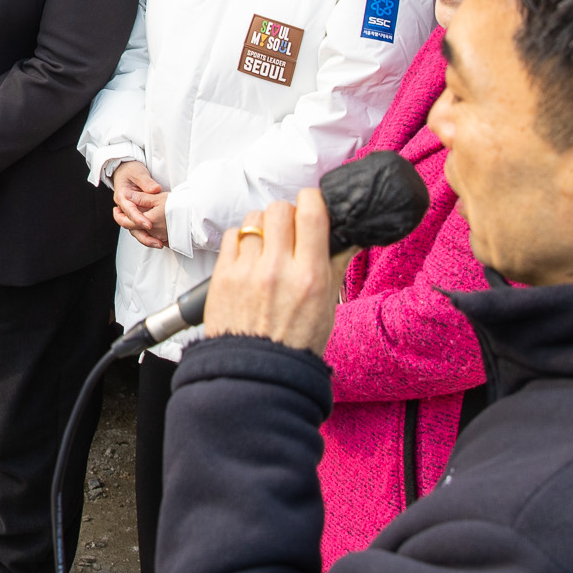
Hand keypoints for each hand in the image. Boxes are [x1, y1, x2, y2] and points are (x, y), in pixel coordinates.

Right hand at [111, 160, 169, 248]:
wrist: (125, 170)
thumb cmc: (131, 170)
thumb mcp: (138, 172)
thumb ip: (146, 181)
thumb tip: (155, 190)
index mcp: (122, 196)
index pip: (129, 210)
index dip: (138, 219)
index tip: (150, 224)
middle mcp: (123, 207)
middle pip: (128, 225)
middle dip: (142, 234)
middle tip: (156, 241)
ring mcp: (128, 212)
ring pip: (133, 229)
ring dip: (145, 238)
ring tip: (159, 244)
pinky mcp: (134, 215)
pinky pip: (139, 228)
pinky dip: (148, 235)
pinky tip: (160, 240)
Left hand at [203, 191, 338, 354]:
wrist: (256, 372)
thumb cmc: (295, 342)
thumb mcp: (328, 304)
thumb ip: (336, 263)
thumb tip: (350, 233)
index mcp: (309, 276)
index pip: (311, 212)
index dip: (312, 200)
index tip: (313, 205)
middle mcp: (277, 269)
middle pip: (280, 209)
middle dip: (287, 214)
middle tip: (290, 231)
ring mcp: (246, 270)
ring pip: (254, 219)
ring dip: (264, 227)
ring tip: (268, 246)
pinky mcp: (222, 275)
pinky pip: (232, 235)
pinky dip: (242, 240)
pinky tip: (249, 257)